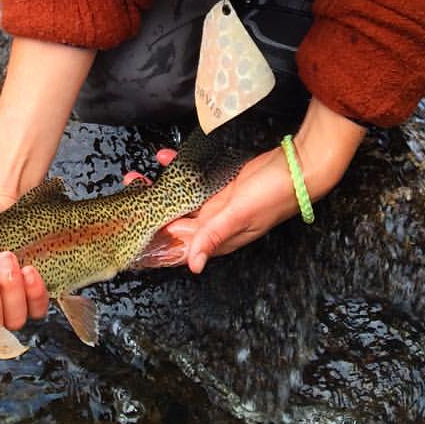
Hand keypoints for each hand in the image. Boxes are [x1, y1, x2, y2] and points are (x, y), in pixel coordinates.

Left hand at [148, 99, 365, 272]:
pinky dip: (177, 169)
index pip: (180, 249)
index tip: (127, 241)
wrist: (299, 165)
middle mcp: (214, 223)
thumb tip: (191, 266)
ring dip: (157, 189)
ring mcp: (217, 202)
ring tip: (134, 177)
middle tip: (125, 195)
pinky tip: (163, 157)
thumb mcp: (240, 214)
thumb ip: (214, 235)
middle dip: (147, 212)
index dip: (154, 246)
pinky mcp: (221, 183)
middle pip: (173, 223)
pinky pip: (192, 177)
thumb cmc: (274, 193)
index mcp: (217, 237)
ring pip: (178, 199)